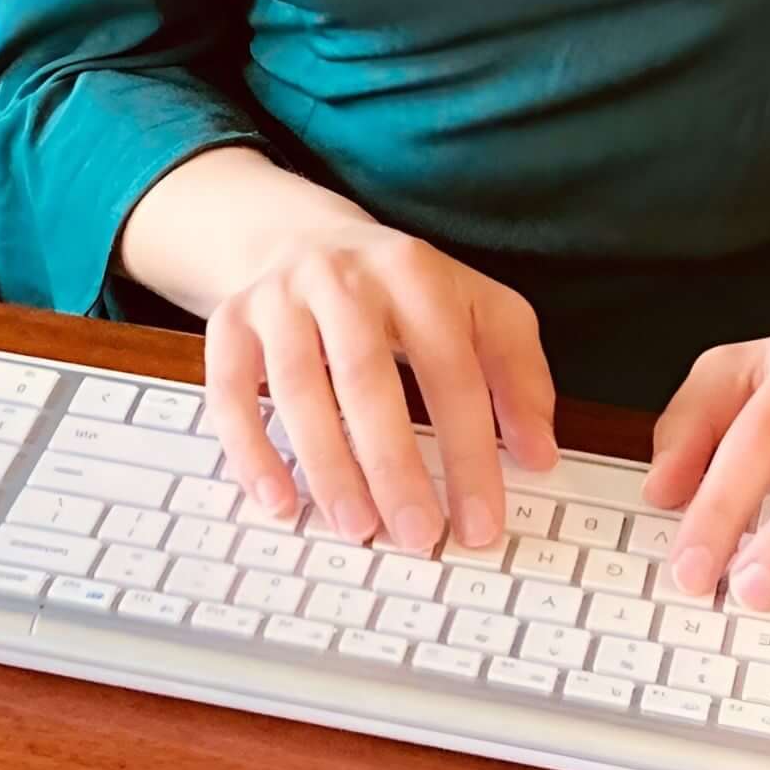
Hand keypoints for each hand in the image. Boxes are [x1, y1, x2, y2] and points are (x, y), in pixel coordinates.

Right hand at [199, 211, 560, 558]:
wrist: (301, 234)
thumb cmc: (400, 290)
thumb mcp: (476, 306)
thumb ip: (518, 372)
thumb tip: (539, 453)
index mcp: (413, 271)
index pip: (450, 368)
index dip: (469, 452)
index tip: (480, 522)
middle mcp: (342, 277)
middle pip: (366, 376)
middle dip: (392, 464)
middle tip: (416, 535)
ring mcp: (279, 297)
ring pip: (296, 385)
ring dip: (326, 464)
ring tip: (355, 528)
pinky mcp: (230, 321)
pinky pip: (229, 390)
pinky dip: (250, 449)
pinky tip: (277, 501)